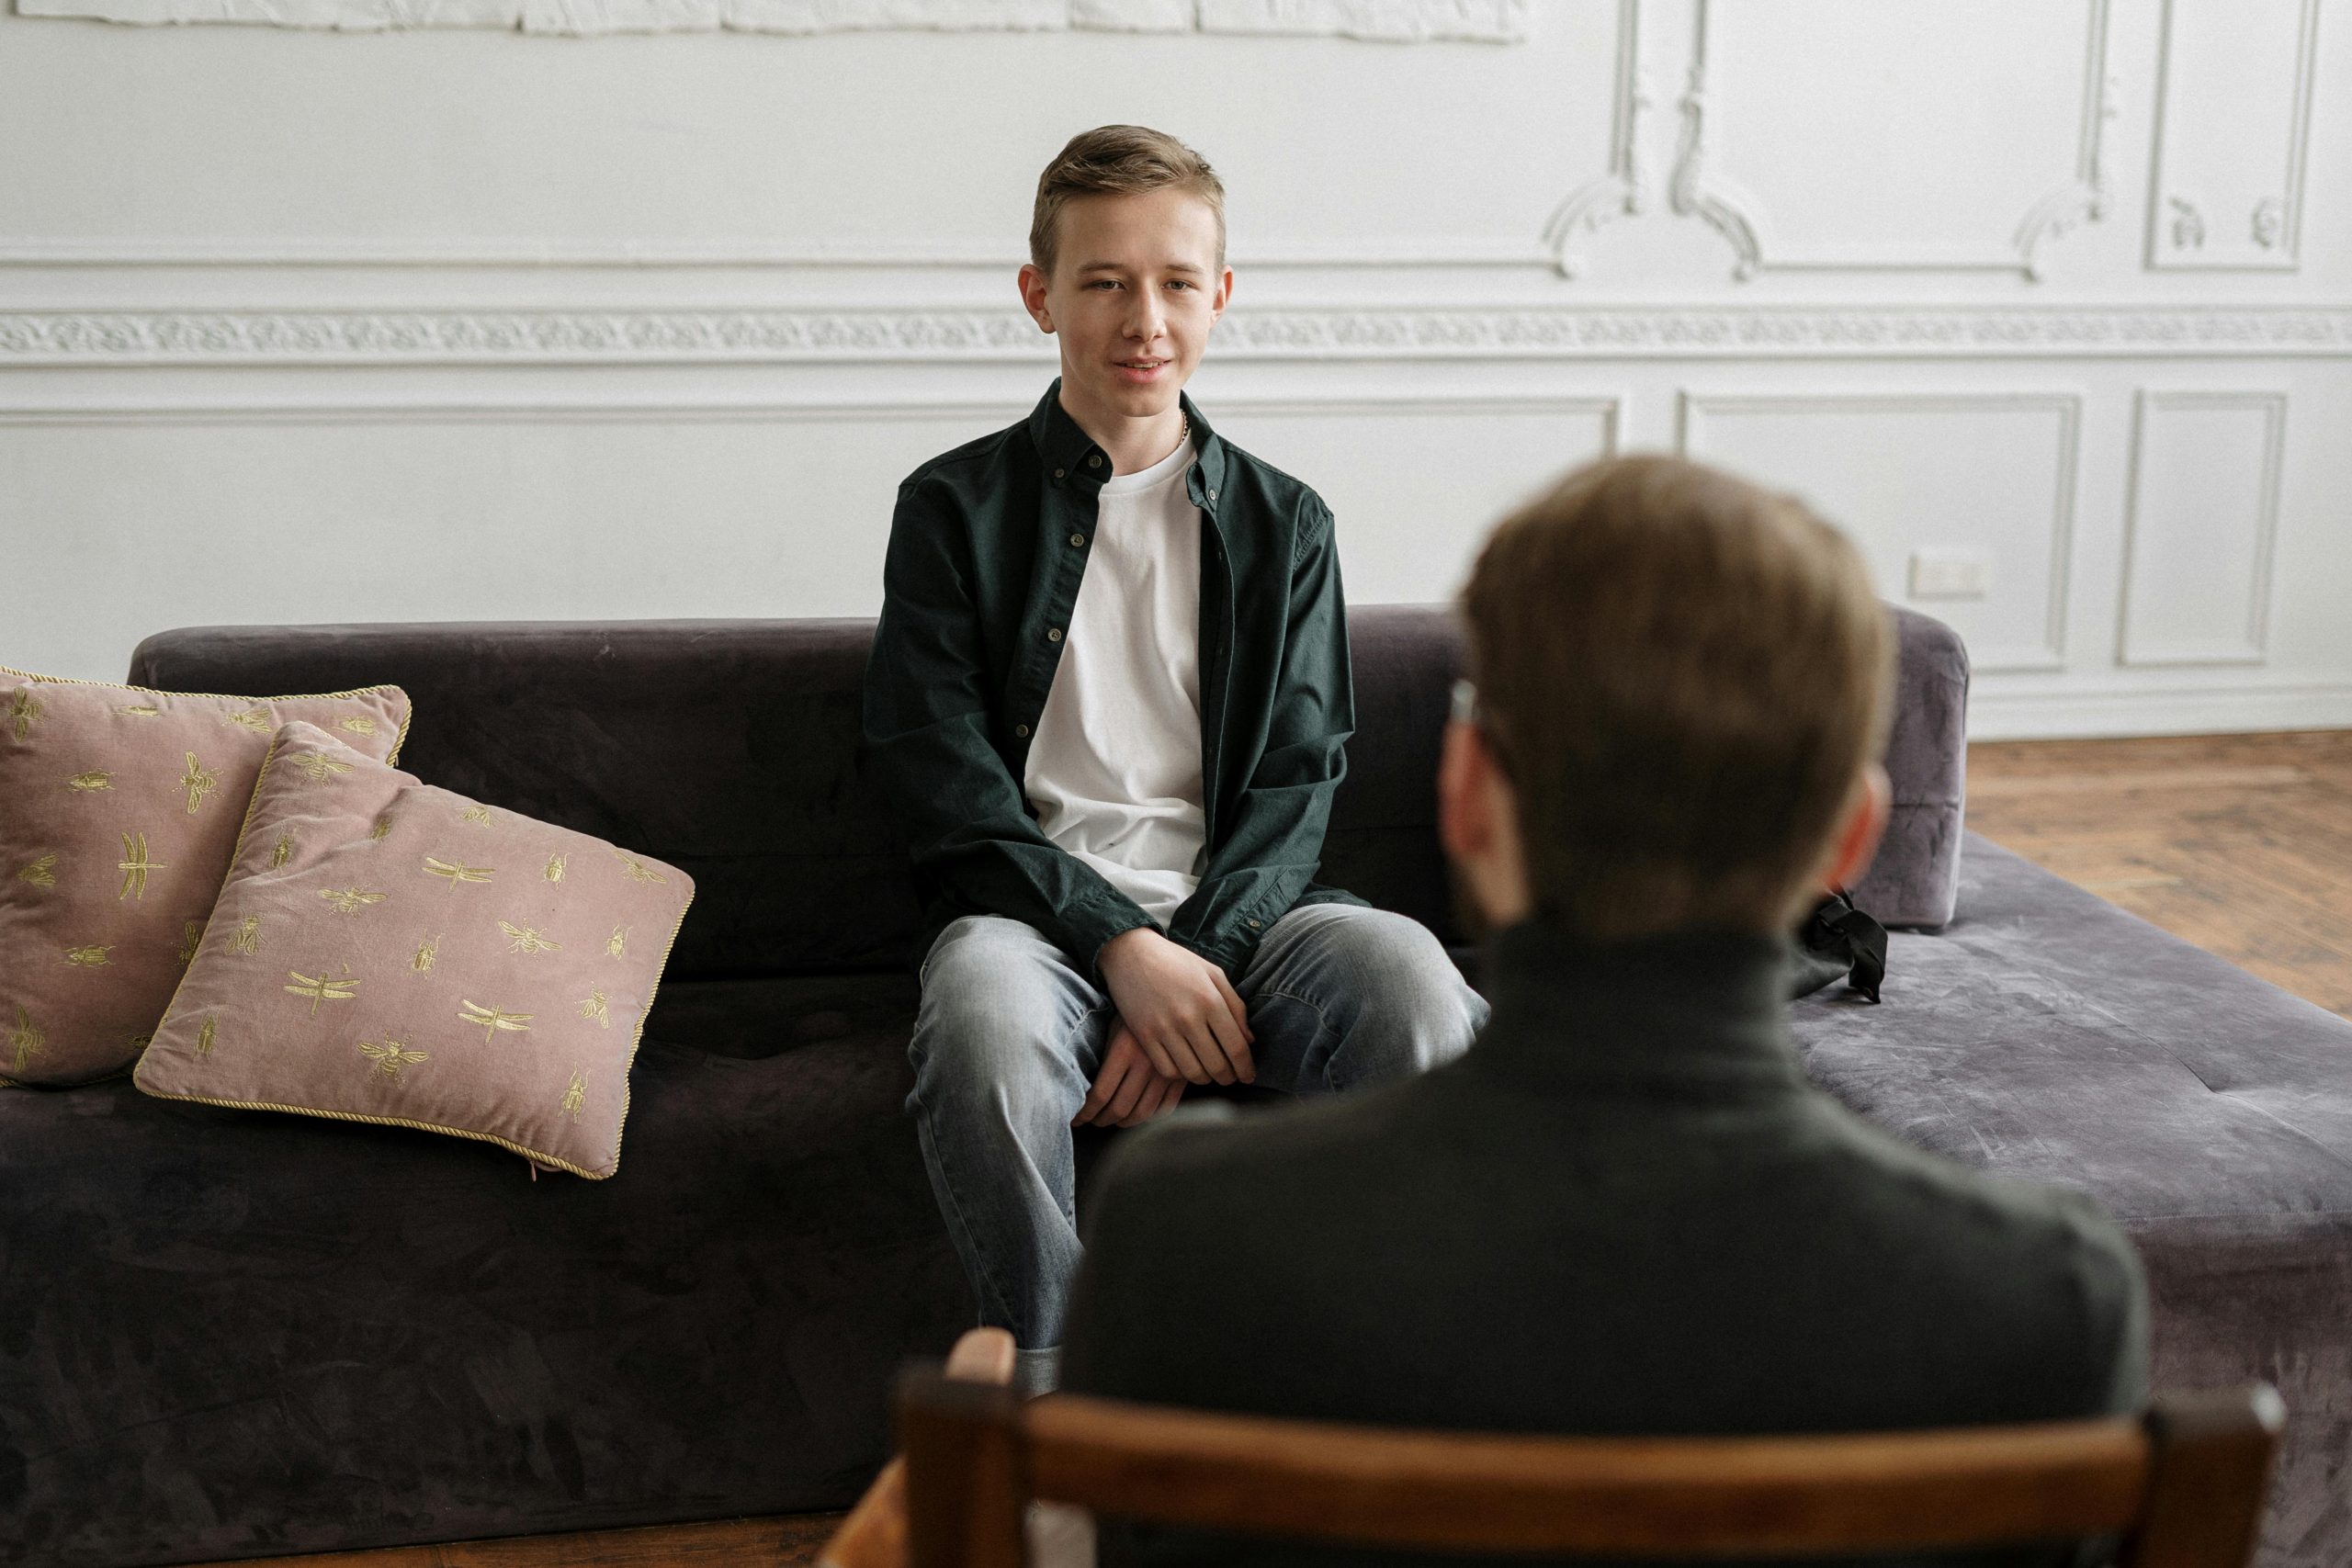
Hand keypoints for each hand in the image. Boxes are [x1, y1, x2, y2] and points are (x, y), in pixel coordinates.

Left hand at [1074, 1020, 1187, 1127]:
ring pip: (1142, 1113)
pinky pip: (1165, 1108)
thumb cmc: (1131, 1012)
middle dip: (1101, 1119)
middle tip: (1092, 1120)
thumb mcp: (1112, 1031)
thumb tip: (1086, 1096)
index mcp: (1123, 1050)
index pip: (1100, 1095)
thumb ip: (1102, 1062)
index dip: (1085, 1112)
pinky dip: (1149, 1117)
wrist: (1168, 995)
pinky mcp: (1183, 1076)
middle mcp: (1146, 1063)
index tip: (1077, 1118)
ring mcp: (1167, 1072)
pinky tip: (1136, 1113)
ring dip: (1123, 1122)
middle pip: (1120, 1108)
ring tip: (1112, 1119)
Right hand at [1095, 927, 1254, 1085]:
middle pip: (1217, 1065)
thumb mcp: (1213, 974)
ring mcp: (1164, 1029)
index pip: (1236, 1047)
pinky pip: (1167, 1070)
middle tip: (1231, 1078)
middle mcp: (1188, 1017)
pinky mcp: (1144, 1036)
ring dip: (1206, 1079)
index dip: (1246, 1068)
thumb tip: (1250, 1040)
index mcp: (1210, 1000)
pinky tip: (1185, 1067)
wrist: (1131, 953)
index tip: (1248, 1076)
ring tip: (1209, 1074)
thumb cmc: (1177, 962)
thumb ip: (1236, 1006)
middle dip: (1229, 1078)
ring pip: (1193, 1072)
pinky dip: (1180, 1075)